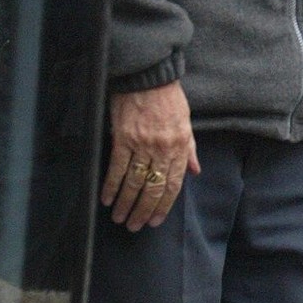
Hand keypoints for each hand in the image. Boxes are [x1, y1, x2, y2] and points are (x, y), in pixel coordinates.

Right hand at [103, 81, 199, 230]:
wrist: (149, 75)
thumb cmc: (168, 97)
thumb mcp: (186, 123)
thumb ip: (189, 149)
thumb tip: (195, 170)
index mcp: (179, 147)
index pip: (173, 184)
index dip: (164, 206)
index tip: (155, 220)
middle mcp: (162, 149)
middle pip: (153, 188)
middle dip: (143, 211)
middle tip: (134, 226)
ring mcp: (142, 144)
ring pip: (134, 182)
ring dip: (126, 204)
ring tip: (120, 218)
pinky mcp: (122, 137)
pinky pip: (117, 167)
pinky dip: (111, 185)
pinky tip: (106, 199)